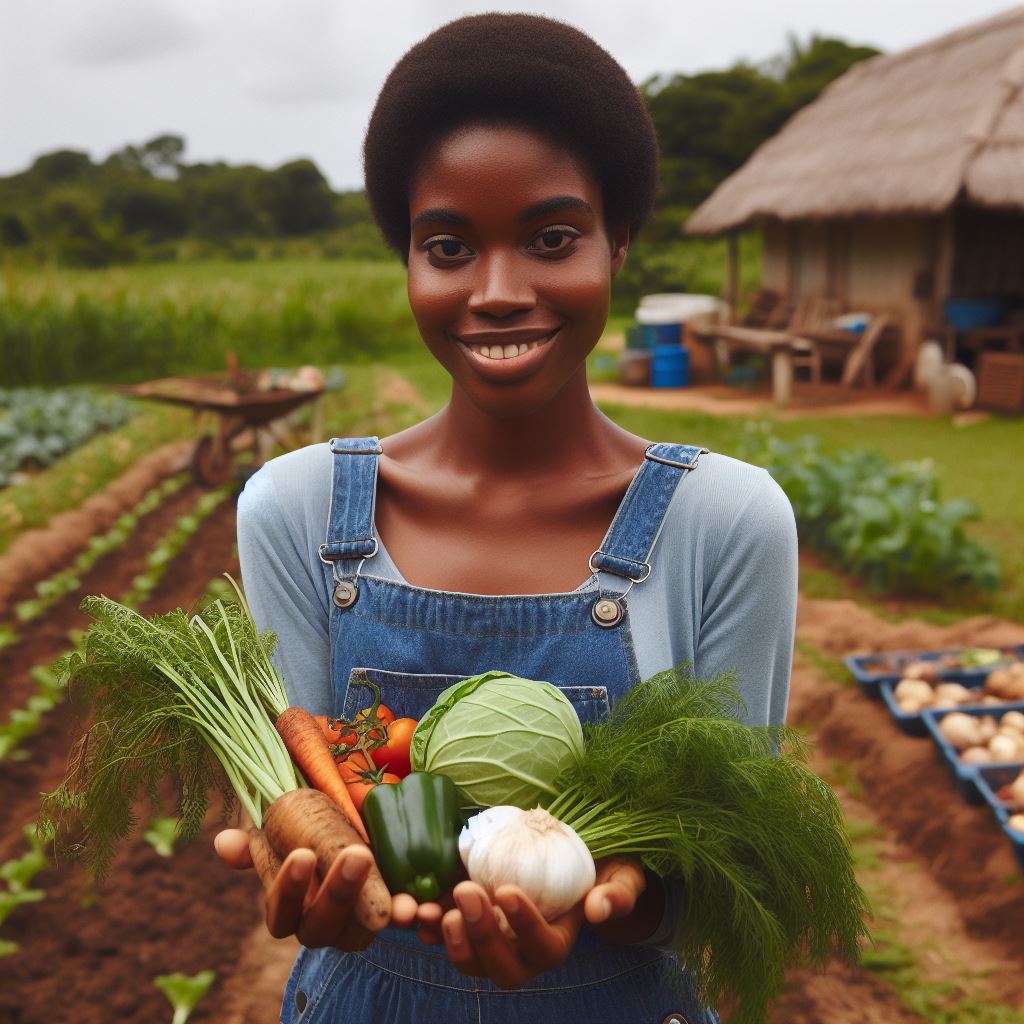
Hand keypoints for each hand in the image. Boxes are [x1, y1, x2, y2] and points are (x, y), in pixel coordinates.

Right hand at [214, 827, 418, 950]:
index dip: (289, 889)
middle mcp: (318, 926)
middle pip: (321, 926)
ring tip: (399, 890)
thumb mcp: (284, 828)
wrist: (347, 826)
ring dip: (379, 910)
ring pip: (360, 933)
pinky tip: (425, 902)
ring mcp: (354, 927)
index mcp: (288, 909)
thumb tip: (223, 844)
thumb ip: (257, 842)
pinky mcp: (389, 917)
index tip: (302, 854)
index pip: (281, 914)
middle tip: (357, 853)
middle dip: (339, 892)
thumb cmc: (308, 828)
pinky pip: (399, 925)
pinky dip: (412, 915)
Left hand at [438, 857, 653, 987]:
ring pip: (473, 963)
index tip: (506, 890)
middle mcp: (526, 953)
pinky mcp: (474, 928)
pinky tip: (421, 913)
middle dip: (483, 935)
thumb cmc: (603, 870)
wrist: (572, 863)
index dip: (525, 925)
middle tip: (467, 891)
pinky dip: (433, 931)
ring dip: (454, 941)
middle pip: (504, 967)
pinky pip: (451, 941)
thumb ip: (617, 892)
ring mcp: (497, 944)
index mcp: (560, 942)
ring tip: (439, 908)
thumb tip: (597, 908)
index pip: (544, 946)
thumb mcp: (622, 876)